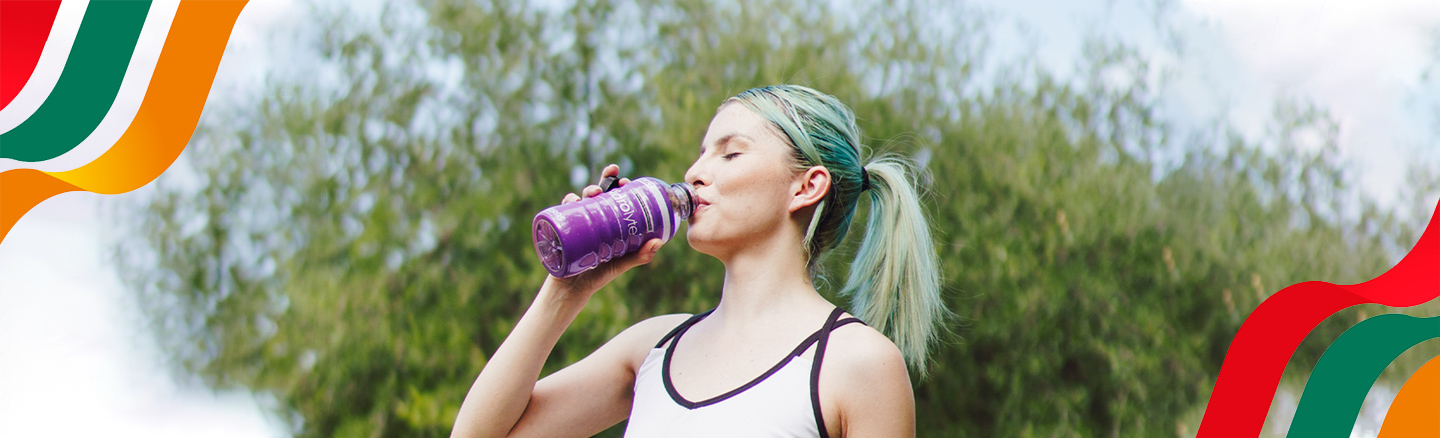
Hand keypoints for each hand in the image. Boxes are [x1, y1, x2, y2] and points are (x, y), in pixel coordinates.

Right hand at [546, 164, 664, 298]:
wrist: (574, 289)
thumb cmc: (598, 274)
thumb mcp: (621, 263)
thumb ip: (640, 255)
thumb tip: (658, 242)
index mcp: (607, 222)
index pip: (613, 198)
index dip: (618, 185)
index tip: (625, 181)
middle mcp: (592, 218)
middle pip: (598, 193)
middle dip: (605, 180)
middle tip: (615, 180)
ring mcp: (577, 223)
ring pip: (582, 199)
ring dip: (588, 190)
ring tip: (595, 193)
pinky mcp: (563, 229)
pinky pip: (563, 211)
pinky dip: (567, 202)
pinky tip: (572, 201)